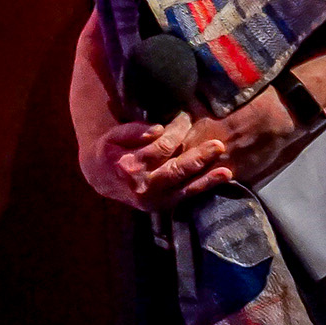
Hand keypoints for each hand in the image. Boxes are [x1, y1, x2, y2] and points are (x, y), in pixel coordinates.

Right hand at [107, 113, 236, 212]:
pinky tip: (220, 179)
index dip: (177, 131)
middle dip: (198, 157)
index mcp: (129, 165)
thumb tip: (159, 130)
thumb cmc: (109, 152)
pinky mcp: (160, 206)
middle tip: (218, 145)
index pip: (161, 147)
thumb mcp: (113, 136)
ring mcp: (152, 199)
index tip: (187, 118)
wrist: (99, 179)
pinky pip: (185, 196)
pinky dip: (203, 187)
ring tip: (226, 170)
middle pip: (176, 169)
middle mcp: (142, 185)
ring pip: (184, 186)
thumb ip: (134, 131)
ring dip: (206, 178)